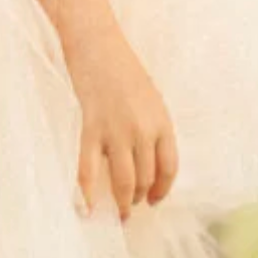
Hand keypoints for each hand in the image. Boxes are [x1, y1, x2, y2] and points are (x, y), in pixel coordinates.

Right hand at [62, 20, 178, 220]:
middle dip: (140, 196)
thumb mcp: (150, 98)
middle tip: (132, 205)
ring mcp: (116, 131)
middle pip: (145, 176)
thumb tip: (147, 160)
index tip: (155, 199)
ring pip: (123, 180)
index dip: (163, 189)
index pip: (169, 167)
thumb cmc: (123, 69)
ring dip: (122, 201)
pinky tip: (89, 209)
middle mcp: (143, 130)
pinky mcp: (90, 129)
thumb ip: (152, 128)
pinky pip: (88, 170)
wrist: (97, 45)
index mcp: (162, 121)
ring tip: (120, 212)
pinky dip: (88, 193)